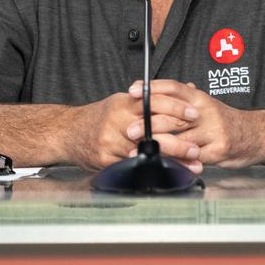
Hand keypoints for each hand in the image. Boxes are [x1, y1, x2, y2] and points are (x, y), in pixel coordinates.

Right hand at [69, 84, 202, 170]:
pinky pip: (134, 166)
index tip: (194, 114)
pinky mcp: (107, 160)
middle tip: (196, 149)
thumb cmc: (100, 117)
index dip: (176, 108)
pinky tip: (169, 175)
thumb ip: (149, 99)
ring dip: (171, 162)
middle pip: (153, 132)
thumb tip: (184, 89)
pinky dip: (153, 170)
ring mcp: (111, 142)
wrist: (69, 132)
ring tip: (190, 167)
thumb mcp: (122, 102)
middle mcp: (118, 121)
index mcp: (124, 104)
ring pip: (146, 153)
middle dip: (178, 142)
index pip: (155, 101)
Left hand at [129, 80, 264, 168]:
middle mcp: (206, 112)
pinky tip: (162, 165)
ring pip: (181, 139)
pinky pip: (193, 158)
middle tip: (130, 129)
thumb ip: (183, 99)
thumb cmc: (226, 120)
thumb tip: (157, 89)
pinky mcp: (218, 150)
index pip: (174, 88)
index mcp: (200, 98)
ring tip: (139, 151)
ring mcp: (213, 131)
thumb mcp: (206, 105)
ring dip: (158, 146)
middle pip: (174, 115)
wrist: (257, 134)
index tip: (133, 90)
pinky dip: (176, 162)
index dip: (153, 88)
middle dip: (149, 122)